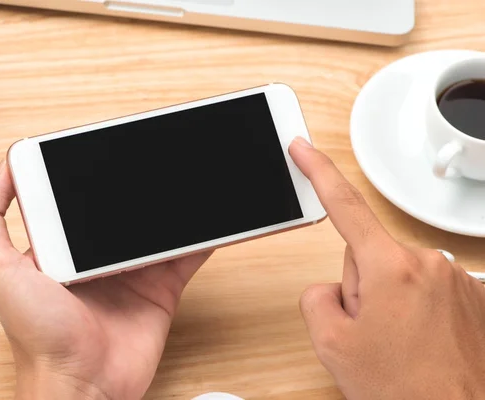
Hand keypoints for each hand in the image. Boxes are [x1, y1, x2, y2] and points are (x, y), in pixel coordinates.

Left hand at [0, 161, 211, 399]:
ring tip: (188, 177)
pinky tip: (210, 217)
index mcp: (59, 246)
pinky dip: (202, 236)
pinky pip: (185, 255)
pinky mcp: (160, 288)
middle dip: (140, 185)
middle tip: (157, 155)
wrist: (85, 388)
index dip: (91, 173)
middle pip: (123, 210)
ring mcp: (131, 271)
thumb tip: (6, 167)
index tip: (105, 147)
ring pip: (157, 227)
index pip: (78, 197)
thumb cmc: (39, 337)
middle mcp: (95, 256)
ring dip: (174, 205)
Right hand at [289, 137, 484, 399]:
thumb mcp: (332, 345)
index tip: (303, 148)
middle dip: (361, 288)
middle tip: (371, 331)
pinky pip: (425, 289)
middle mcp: (427, 264)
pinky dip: (416, 311)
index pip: (344, 205)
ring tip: (399, 344)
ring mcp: (455, 279)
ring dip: (390, 302)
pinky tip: (420, 343)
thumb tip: (331, 287)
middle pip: (368, 256)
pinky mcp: (473, 294)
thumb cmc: (406, 390)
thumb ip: (316, 298)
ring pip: (397, 275)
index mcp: (391, 268)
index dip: (317, 172)